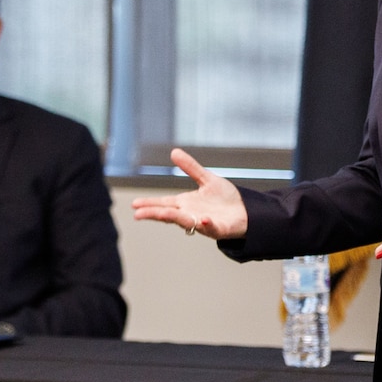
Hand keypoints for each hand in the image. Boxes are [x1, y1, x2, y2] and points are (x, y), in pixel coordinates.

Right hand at [130, 148, 248, 239]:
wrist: (246, 211)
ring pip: (186, 221)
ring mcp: (202, 223)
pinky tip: (203, 220)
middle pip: (169, 214)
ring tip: (162, 214)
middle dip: (154, 213)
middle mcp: (190, 214)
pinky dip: (206, 224)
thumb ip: (191, 168)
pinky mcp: (217, 229)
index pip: (164, 203)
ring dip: (175, 218)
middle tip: (138, 214)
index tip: (135, 205)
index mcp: (186, 203)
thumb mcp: (206, 179)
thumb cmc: (225, 199)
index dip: (150, 204)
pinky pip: (210, 227)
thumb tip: (174, 152)